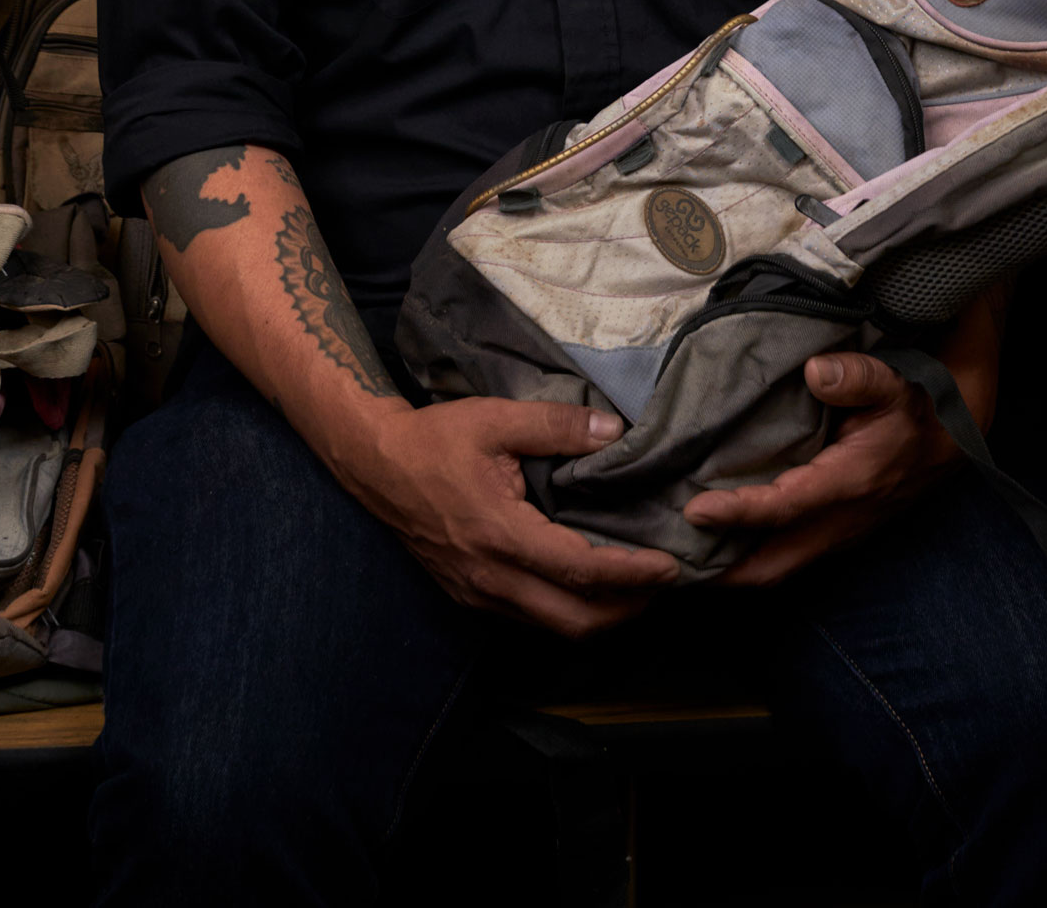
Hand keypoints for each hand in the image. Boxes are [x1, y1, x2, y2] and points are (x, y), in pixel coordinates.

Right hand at [341, 395, 679, 636]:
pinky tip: (584, 583)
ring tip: (634, 586)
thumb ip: (557, 426)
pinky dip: (567, 609)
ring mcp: (478, 594)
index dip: (631, 573)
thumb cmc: (435, 439)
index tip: (670, 566)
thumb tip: (616, 431)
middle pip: (574, 621)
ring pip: (553, 626)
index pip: (580, 569)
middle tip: (663, 583)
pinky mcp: (470, 596)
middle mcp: (491, 579)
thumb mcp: (495, 420)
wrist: (376, 464)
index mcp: (500, 535)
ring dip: (599, 615)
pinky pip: (529, 618)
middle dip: (627, 610)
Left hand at [682, 351, 958, 587]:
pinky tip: (717, 546)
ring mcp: (836, 535)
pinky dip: (748, 560)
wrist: (949, 440)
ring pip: (777, 569)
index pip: (785, 508)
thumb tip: (815, 372)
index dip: (739, 512)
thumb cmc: (914, 408)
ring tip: (680, 560)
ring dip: (731, 571)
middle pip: (773, 565)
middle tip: (668, 564)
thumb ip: (857, 377)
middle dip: (721, 572)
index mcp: (850, 483)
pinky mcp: (833, 536)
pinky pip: (785, 560)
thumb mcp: (893, 383)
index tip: (694, 511)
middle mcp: (840, 522)